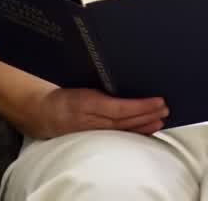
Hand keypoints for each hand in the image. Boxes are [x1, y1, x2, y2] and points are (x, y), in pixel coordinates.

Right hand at [36, 87, 167, 138]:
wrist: (41, 113)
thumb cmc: (62, 94)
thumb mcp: (79, 82)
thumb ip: (100, 80)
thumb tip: (126, 71)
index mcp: (85, 101)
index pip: (119, 107)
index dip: (140, 106)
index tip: (158, 101)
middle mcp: (89, 119)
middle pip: (124, 120)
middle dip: (147, 115)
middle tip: (165, 108)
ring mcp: (91, 131)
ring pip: (122, 130)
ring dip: (144, 126)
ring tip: (161, 119)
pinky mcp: (92, 137)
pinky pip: (117, 136)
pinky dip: (133, 133)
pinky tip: (147, 129)